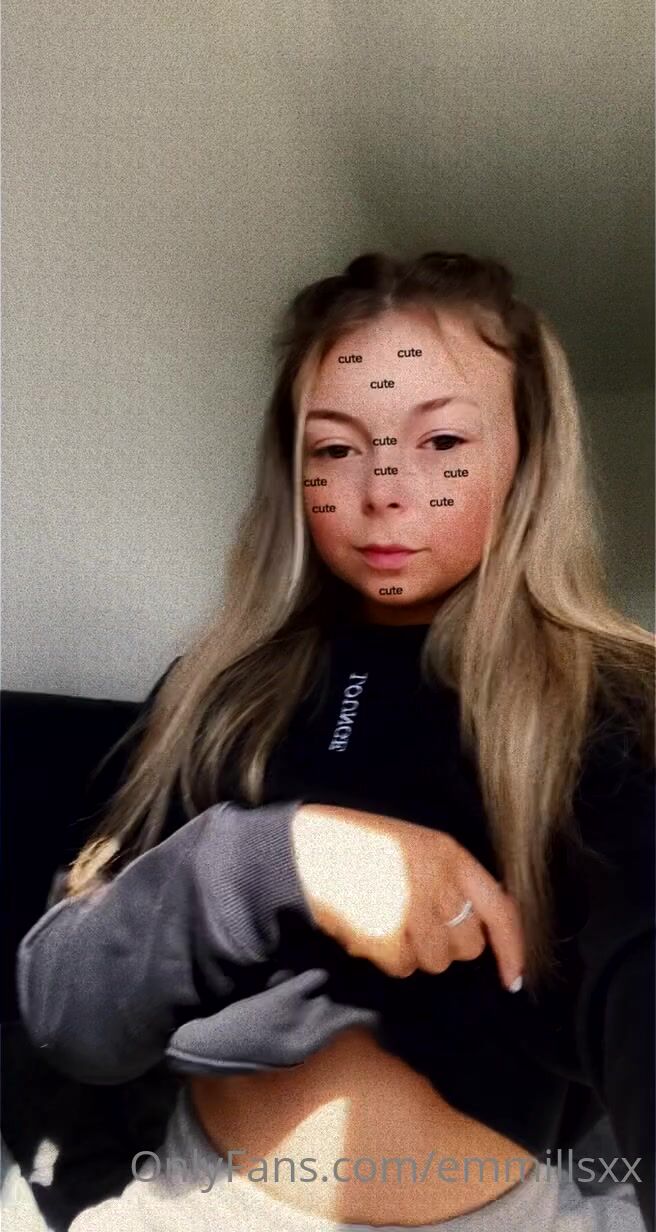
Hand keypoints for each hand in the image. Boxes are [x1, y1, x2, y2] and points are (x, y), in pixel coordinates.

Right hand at [291, 803, 523, 989]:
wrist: (306, 849)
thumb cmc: (361, 846)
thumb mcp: (415, 845)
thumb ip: (450, 878)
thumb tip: (480, 924)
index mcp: (449, 854)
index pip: (500, 909)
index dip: (512, 948)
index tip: (512, 978)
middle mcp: (437, 882)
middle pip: (467, 945)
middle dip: (446, 944)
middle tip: (414, 922)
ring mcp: (412, 910)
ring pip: (435, 961)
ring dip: (414, 952)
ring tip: (386, 919)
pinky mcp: (386, 935)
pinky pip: (402, 968)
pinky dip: (387, 958)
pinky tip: (369, 928)